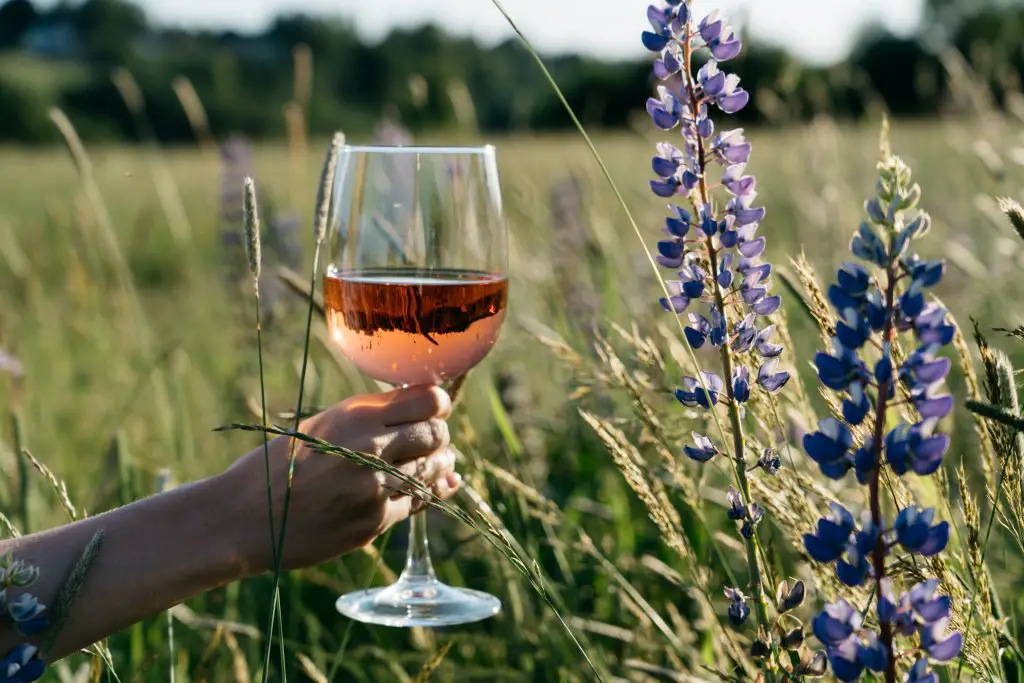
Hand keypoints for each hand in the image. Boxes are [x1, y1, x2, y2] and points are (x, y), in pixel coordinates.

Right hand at [225, 385, 459, 573]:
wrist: (242, 519)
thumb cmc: (277, 466)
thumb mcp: (321, 425)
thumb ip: (369, 416)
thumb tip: (423, 406)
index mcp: (354, 416)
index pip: (428, 400)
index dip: (438, 402)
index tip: (435, 406)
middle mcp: (370, 448)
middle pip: (436, 434)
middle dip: (438, 434)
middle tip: (432, 437)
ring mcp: (375, 487)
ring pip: (433, 470)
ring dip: (438, 464)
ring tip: (433, 460)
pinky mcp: (375, 522)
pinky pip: (418, 502)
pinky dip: (426, 492)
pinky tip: (429, 486)